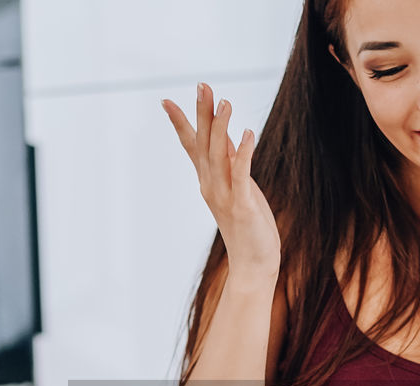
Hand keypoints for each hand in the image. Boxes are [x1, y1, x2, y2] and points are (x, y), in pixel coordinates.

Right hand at [162, 83, 281, 280]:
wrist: (253, 264)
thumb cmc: (249, 228)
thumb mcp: (240, 189)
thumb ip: (233, 164)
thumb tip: (230, 138)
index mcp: (209, 181)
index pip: (191, 146)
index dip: (181, 123)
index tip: (166, 100)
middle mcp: (211, 186)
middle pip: (203, 144)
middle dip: (202, 114)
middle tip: (202, 86)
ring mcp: (225, 196)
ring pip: (219, 155)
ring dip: (221, 127)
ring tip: (225, 101)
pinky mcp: (243, 206)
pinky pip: (241, 174)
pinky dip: (244, 152)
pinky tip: (248, 132)